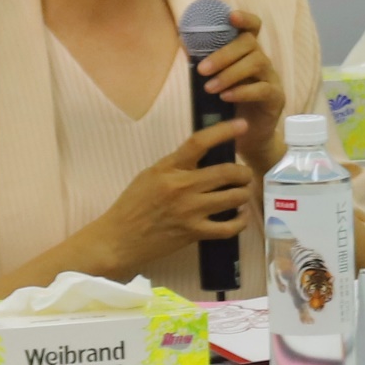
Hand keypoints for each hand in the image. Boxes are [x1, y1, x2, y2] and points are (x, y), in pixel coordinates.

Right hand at [89, 118, 252, 275]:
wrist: (119, 239)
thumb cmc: (132, 204)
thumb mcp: (150, 176)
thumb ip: (175, 166)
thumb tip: (204, 157)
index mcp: (168, 168)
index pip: (199, 142)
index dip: (223, 131)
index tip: (241, 125)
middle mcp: (181, 187)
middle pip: (225, 172)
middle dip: (243, 172)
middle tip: (245, 173)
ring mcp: (189, 211)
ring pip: (232, 198)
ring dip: (244, 193)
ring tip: (243, 192)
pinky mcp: (194, 233)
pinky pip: (228, 227)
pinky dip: (240, 221)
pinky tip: (240, 215)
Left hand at [196, 9, 284, 170]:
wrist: (247, 137)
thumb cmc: (229, 105)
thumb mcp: (216, 81)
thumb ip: (206, 63)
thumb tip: (184, 41)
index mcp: (248, 53)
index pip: (253, 28)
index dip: (245, 19)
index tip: (230, 16)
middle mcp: (263, 61)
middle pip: (250, 44)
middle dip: (224, 54)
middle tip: (202, 70)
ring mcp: (272, 78)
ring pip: (257, 62)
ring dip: (230, 73)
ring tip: (210, 88)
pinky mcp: (277, 98)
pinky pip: (263, 89)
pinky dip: (243, 91)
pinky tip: (226, 97)